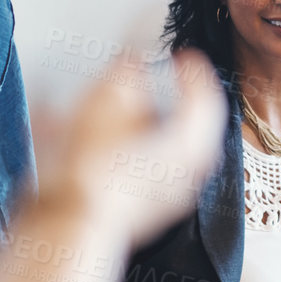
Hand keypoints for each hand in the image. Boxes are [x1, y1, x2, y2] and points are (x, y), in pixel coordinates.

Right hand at [38, 48, 225, 244]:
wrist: (74, 222)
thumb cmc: (94, 169)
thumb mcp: (107, 101)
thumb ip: (127, 72)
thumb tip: (134, 61)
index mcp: (190, 140)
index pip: (207, 99)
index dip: (194, 73)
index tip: (184, 58)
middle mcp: (189, 171)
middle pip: (198, 127)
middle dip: (184, 100)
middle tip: (174, 82)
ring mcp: (170, 195)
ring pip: (179, 151)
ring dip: (163, 125)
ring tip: (141, 110)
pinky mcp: (148, 211)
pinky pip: (158, 172)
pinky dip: (146, 150)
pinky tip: (122, 144)